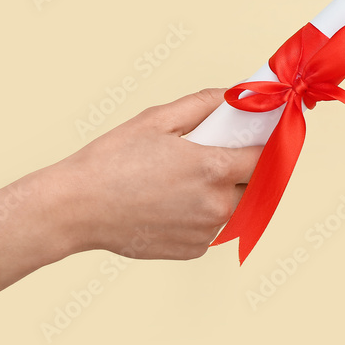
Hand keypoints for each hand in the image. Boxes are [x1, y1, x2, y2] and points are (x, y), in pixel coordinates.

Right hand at [0, 88, 261, 293]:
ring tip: (188, 178)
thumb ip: (205, 104)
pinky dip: (204, 214)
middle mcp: (217, 205)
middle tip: (220, 153)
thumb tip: (236, 94)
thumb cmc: (112, 160)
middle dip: (244, 168)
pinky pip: (213, 228)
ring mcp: (206, 232)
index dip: (269, 143)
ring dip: (224, 191)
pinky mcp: (194, 250)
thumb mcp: (158, 119)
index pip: (266, 156)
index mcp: (213, 169)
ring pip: (235, 207)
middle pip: (254, 184)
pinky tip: (174, 201)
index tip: (265, 135)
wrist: (75, 208)